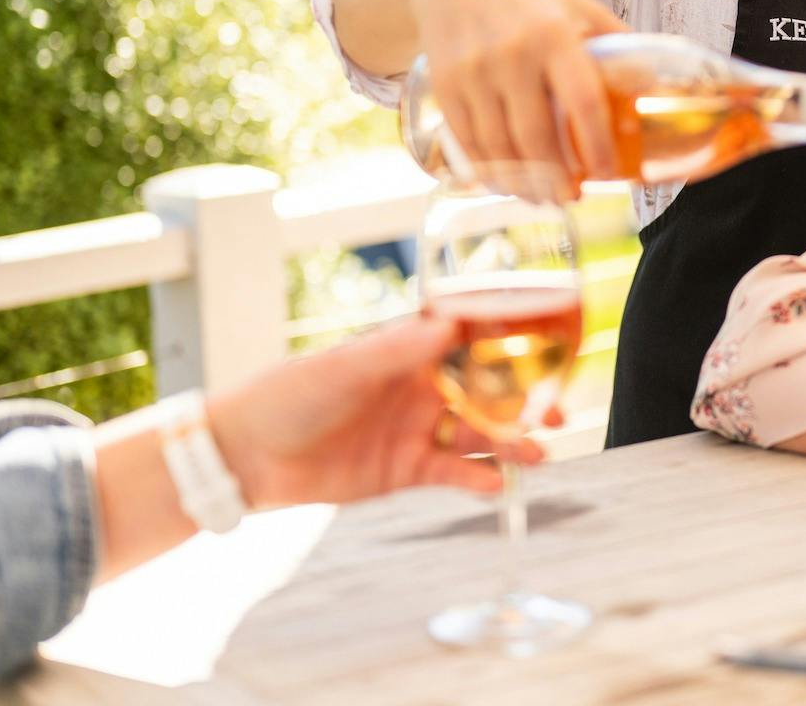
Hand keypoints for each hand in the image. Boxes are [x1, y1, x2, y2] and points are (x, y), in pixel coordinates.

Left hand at [205, 315, 552, 509]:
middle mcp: (421, 386)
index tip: (551, 339)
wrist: (245, 456)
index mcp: (408, 350)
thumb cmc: (288, 393)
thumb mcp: (343, 366)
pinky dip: (477, 478)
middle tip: (560, 408)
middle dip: (526, 398)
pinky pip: (453, 473)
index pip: (471, 338)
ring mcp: (417, 429)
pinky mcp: (406, 470)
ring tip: (540, 451)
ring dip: (510, 440)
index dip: (512, 340)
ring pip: (478, 432)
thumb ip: (398, 350)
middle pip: (488, 389)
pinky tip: (497, 482)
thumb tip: (449, 323)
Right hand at [409, 0, 625, 191]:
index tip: (610, 174)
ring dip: (522, 184)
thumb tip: (655, 88)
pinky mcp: (444, 85)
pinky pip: (467, 141)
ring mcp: (473, 72)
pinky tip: (504, 183)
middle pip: (536, 136)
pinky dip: (487, 171)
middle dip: (556, 179)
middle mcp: (511, 55)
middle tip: (572, 198)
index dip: (597, 144)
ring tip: (543, 198)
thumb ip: (616, 45)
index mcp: (554, 35)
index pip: (582, 100)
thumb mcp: (579, 6)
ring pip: (499, 147)